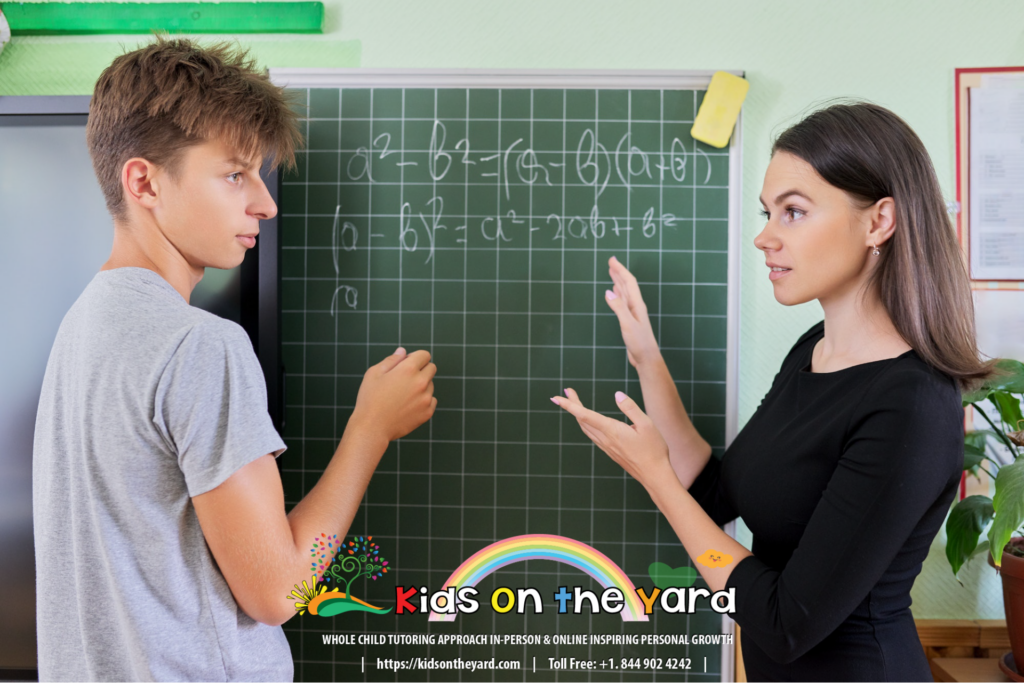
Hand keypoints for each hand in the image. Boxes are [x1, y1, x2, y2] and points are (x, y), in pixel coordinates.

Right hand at [349, 348, 436, 442]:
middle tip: (405, 380)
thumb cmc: (370, 400)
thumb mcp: (374, 373)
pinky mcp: (427, 412)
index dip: (415, 358)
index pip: (424, 355)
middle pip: (431, 368)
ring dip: (421, 386)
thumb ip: (391, 360)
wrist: (372, 428)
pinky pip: (432, 400)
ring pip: (431, 385)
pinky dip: (423, 401)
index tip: (406, 365)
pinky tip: (408, 405)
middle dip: (421, 369)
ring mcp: (426, 398)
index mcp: (408, 369)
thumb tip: (403, 351)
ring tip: (403, 395)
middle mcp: (420, 382)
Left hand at [551, 388, 670, 489]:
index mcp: (612, 431)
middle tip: (567, 391)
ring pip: (585, 428)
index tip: (556, 398)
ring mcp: (606, 447)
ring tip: (575, 402)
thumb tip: (617, 394)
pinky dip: (585, 424)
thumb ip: (630, 408)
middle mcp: (605, 439)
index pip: (585, 415)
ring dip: (578, 414)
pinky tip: (588, 420)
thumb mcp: (647, 424)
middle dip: (572, 404)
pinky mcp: (610, 451)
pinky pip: (592, 435)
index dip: (569, 405)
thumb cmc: (654, 450)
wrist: (654, 475)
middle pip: (582, 420)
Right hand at [605, 256, 660, 368]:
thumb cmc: (639, 342)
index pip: (628, 282)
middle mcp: (635, 305)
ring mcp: (633, 312)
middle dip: (619, 272)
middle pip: (627, 284)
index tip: (611, 260)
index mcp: (636, 304)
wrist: (646, 357)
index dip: (620, 270)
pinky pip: (623, 301)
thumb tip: (608, 292)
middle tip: (610, 262)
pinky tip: (615, 292)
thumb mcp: (628, 324)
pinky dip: (618, 293)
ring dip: (618, 281)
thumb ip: (619, 308)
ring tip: (612, 272)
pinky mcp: (630, 319)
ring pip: (625, 292)